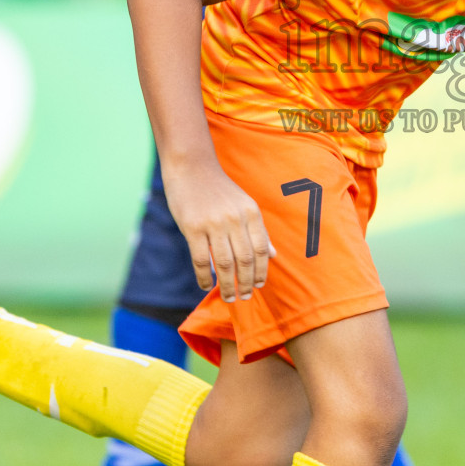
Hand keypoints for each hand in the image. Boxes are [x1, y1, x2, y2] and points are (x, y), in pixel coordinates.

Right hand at [165, 160, 275, 303]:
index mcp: (251, 212)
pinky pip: (201, 260)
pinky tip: (206, 286)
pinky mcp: (192, 227)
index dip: (262, 271)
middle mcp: (235, 219)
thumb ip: (258, 230)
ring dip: (228, 285)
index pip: (262, 249)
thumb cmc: (219, 189)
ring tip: (229, 297)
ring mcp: (213, 223)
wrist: (191, 167)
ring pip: (225, 264)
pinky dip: (204, 277)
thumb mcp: (244, 205)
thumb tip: (273, 255)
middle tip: (245, 297)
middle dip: (246, 283)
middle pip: (246, 260)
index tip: (259, 285)